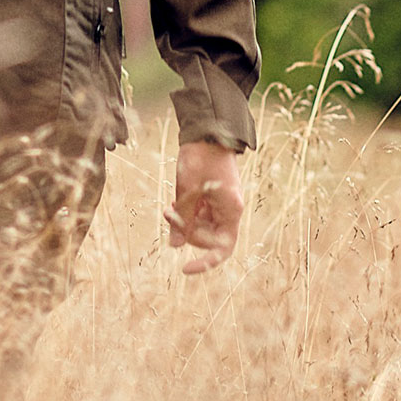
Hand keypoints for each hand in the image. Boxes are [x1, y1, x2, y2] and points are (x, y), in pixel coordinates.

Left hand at [167, 138, 243, 272]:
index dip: (205, 263)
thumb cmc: (201, 157)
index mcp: (231, 210)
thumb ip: (183, 219)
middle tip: (169, 213)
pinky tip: (175, 202)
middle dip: (187, 231)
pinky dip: (187, 212)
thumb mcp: (187, 189)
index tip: (184, 269)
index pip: (222, 249)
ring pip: (202, 226)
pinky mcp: (214, 197)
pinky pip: (200, 214)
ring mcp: (222, 204)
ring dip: (185, 221)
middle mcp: (229, 210)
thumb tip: (175, 247)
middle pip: (208, 238)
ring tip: (170, 206)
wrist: (207, 131)